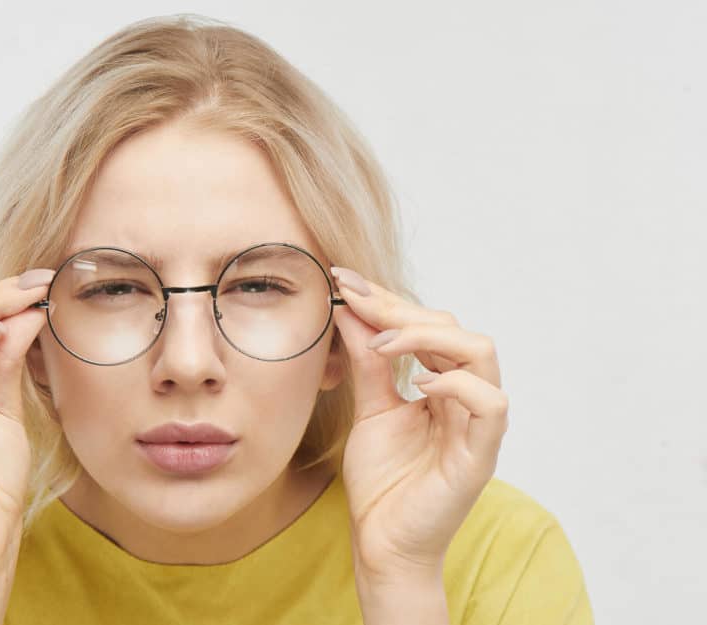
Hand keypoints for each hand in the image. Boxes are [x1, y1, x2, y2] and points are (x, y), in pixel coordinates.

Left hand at [329, 267, 508, 583]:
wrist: (381, 540)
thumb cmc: (383, 481)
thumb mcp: (370, 408)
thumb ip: (366, 362)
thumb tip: (349, 309)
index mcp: (443, 385)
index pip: (428, 326)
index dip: (388, 300)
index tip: (343, 281)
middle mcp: (466, 398)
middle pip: (455, 329)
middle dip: (400, 309)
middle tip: (352, 300)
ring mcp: (477, 425)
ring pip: (481, 353)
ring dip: (427, 337)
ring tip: (382, 345)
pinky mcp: (480, 455)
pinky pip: (491, 405)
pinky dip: (457, 384)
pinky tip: (419, 385)